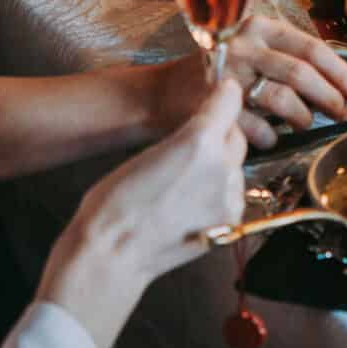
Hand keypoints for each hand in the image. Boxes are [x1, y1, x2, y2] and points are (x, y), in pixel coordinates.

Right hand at [36, 79, 245, 347]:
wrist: (110, 255)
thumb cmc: (114, 202)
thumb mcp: (148, 152)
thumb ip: (186, 135)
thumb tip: (206, 122)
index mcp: (198, 140)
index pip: (230, 98)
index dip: (223, 94)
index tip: (220, 92)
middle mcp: (222, 165)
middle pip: (236, 134)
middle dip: (221, 134)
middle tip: (192, 146)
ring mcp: (230, 196)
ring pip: (236, 165)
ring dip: (220, 166)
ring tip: (184, 182)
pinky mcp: (231, 220)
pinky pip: (233, 192)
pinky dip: (219, 191)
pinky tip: (191, 202)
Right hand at [156, 17, 346, 148]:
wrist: (161, 94)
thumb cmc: (221, 75)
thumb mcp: (255, 53)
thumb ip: (291, 61)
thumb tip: (343, 86)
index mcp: (260, 28)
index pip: (313, 48)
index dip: (343, 72)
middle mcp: (244, 46)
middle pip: (302, 73)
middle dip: (331, 98)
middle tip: (344, 113)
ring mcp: (227, 74)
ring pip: (283, 99)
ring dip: (304, 118)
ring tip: (306, 124)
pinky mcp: (213, 104)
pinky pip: (258, 127)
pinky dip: (271, 137)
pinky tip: (271, 138)